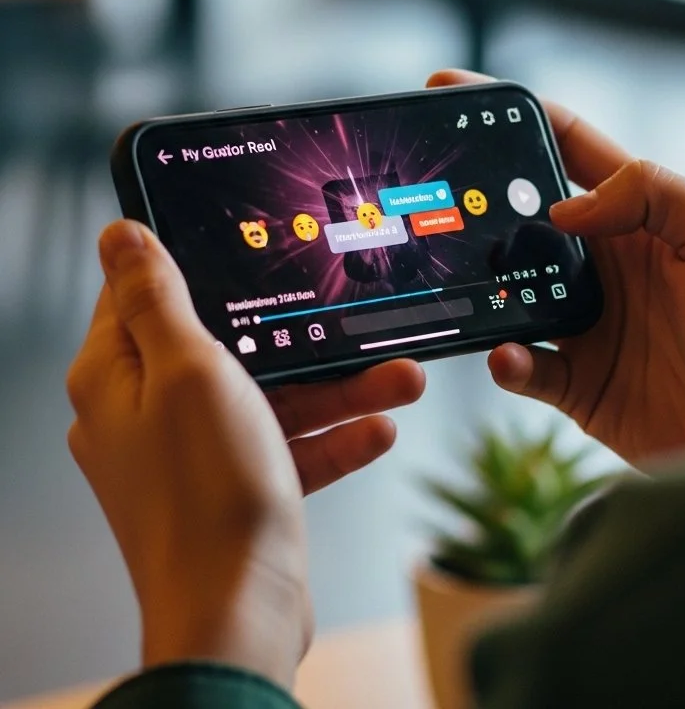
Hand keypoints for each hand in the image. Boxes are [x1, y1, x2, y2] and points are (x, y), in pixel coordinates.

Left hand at [67, 221, 424, 690]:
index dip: (191, 263)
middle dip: (303, 337)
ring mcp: (195, 456)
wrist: (240, 614)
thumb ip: (157, 297)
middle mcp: (149, 416)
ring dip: (338, 388)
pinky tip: (378, 428)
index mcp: (119, 379)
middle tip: (353, 318)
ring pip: (271, 397)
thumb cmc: (206, 494)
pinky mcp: (236, 488)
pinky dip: (331, 437)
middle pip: (229, 347)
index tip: (244, 240)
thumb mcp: (188, 370)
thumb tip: (119, 234)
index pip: (142, 296)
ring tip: (401, 378)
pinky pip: (288, 446)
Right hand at [428, 70, 684, 465]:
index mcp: (636, 215)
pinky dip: (507, 361)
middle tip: (434, 197)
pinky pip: (523, 366)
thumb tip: (564, 205)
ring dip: (482, 287)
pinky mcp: (577, 382)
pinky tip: (512, 357)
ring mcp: (586, 322)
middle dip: (475, 202)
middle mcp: (602, 262)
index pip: (563, 145)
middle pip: (521, 217)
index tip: (450, 91)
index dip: (510, 113)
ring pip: (508, 291)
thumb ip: (652, 192)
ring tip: (462, 282)